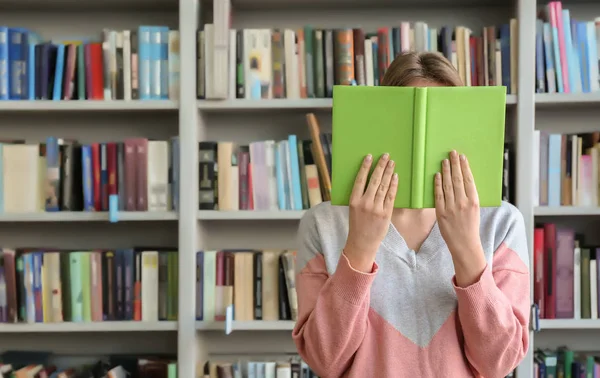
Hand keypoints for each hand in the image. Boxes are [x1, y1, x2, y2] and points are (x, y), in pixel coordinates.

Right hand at [344, 153, 397, 272]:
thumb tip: (369, 181)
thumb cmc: (357, 225)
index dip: (365, 167)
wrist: (362, 242)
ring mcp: (376, 208)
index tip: (370, 157)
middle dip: (381, 166)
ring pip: (383, 186)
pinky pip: (391, 196)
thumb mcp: (353, 209)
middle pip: (374, 180)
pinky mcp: (386, 213)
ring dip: (389, 173)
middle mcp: (365, 203)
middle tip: (386, 156)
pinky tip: (395, 177)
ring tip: (392, 163)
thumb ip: (360, 196)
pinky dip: (394, 185)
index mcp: (354, 200)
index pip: (360, 179)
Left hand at [435, 150, 485, 286]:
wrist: (464, 244)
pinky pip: (439, 195)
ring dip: (446, 171)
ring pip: (448, 185)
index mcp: (474, 201)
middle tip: (452, 153)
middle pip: (458, 179)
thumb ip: (469, 197)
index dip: (465, 167)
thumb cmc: (470, 227)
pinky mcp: (441, 213)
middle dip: (454, 164)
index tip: (462, 157)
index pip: (469, 180)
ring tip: (444, 160)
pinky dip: (437, 184)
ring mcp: (452, 208)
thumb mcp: (475, 210)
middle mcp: (463, 203)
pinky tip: (437, 175)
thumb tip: (463, 182)